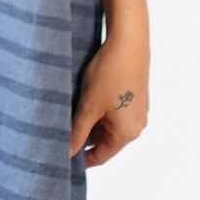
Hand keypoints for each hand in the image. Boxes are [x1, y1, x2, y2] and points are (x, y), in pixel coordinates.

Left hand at [69, 24, 149, 168]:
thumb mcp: (88, 107)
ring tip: (72, 112)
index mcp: (127, 133)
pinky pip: (115, 111)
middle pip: (105, 141)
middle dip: (84, 137)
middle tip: (61, 131)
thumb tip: (68, 152)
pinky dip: (100, 110)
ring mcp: (138, 110)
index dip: (81, 159)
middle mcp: (137, 125)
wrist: (129, 40)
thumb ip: (77, 132)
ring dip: (91, 122)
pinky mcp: (136, 96)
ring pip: (108, 125)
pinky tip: (85, 99)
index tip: (62, 156)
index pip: (100, 156)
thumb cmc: (110, 73)